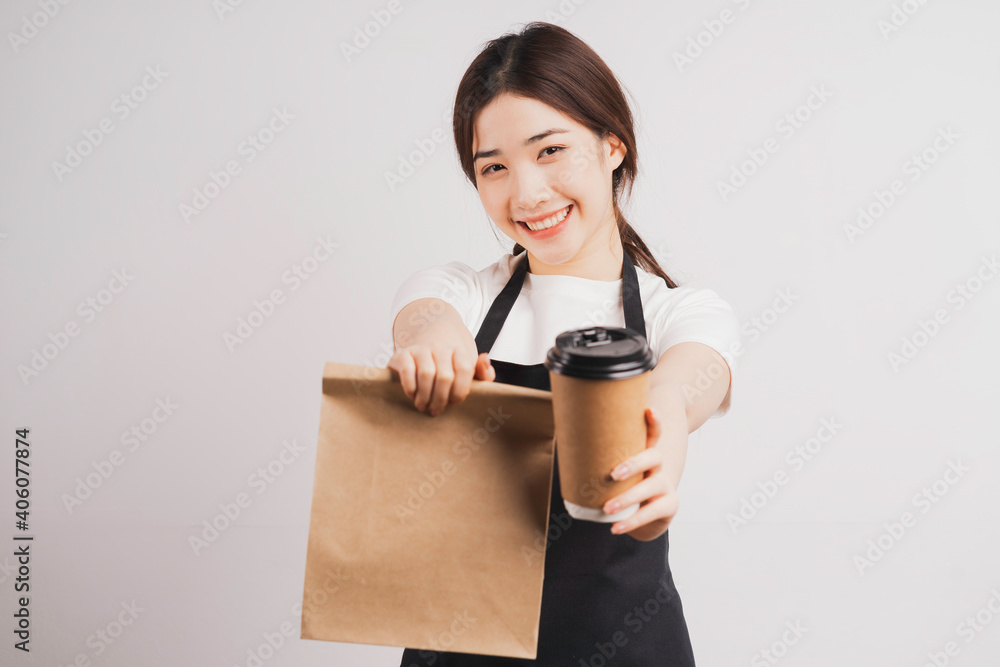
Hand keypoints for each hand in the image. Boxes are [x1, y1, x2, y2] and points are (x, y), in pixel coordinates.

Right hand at [388, 347, 494, 416]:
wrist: (432, 332)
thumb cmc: (453, 356)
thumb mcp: (471, 363)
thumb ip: (483, 371)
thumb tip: (484, 360)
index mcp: (459, 350)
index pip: (464, 370)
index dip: (460, 391)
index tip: (454, 403)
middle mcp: (440, 347)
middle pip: (445, 377)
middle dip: (440, 399)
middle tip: (436, 410)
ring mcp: (421, 349)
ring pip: (426, 374)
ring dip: (425, 395)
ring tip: (423, 406)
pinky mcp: (403, 352)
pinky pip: (406, 370)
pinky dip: (410, 386)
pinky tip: (412, 395)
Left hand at [601, 407, 679, 541]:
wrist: (644, 517)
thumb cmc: (621, 489)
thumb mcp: (613, 473)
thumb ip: (598, 458)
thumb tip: (565, 440)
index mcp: (644, 453)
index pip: (653, 433)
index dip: (653, 422)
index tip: (648, 411)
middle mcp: (658, 466)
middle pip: (654, 456)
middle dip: (634, 464)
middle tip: (613, 474)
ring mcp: (665, 485)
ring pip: (651, 487)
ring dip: (628, 498)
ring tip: (607, 509)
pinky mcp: (669, 505)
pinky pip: (652, 513)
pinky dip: (632, 522)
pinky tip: (616, 528)